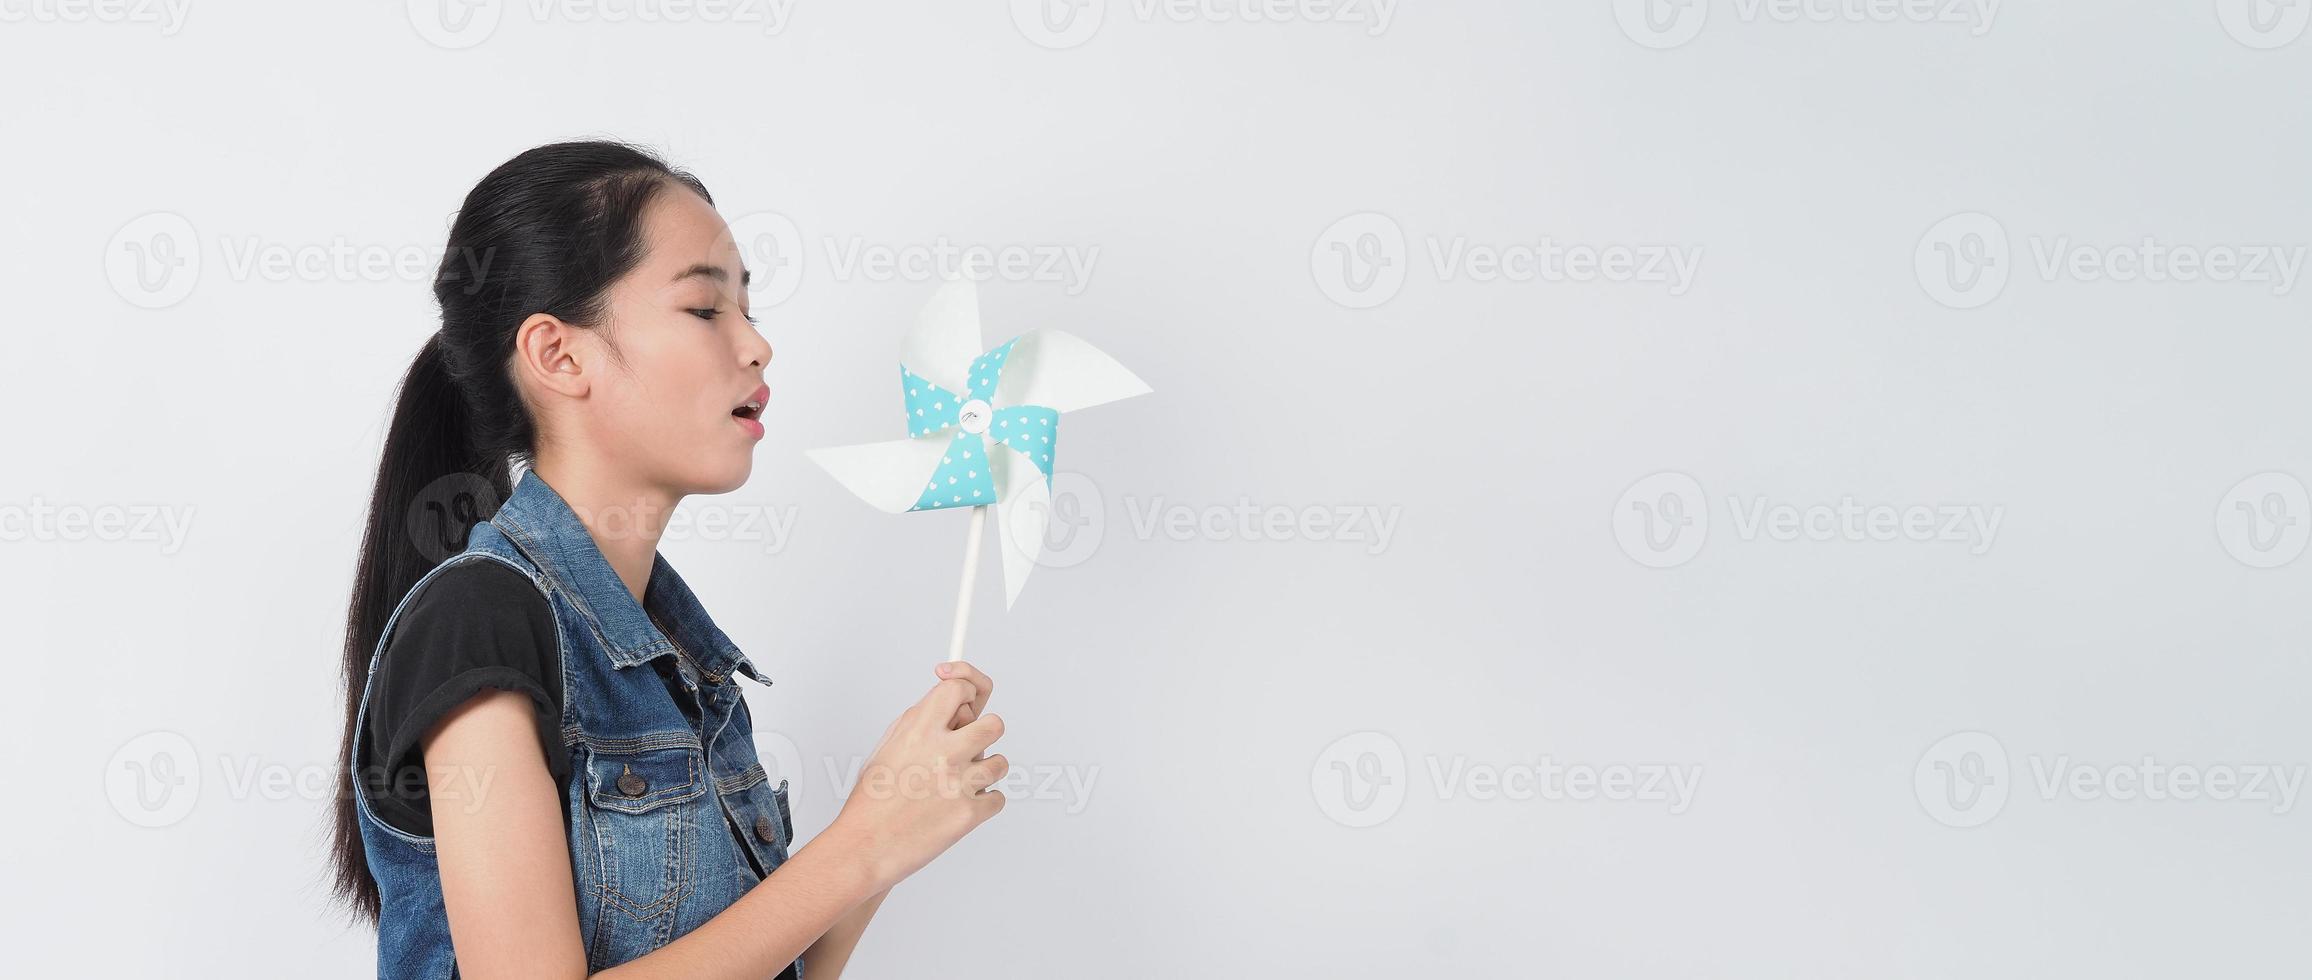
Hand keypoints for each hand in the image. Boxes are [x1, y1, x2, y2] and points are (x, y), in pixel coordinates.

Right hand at [824, 662, 1006, 891]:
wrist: (866, 846)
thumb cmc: (872, 800)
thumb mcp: (888, 746)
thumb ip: (921, 722)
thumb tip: (952, 705)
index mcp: (918, 729)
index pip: (960, 688)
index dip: (967, 692)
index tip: (966, 700)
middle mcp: (942, 751)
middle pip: (995, 724)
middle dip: (985, 735)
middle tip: (970, 748)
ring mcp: (959, 782)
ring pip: (1000, 763)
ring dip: (985, 773)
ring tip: (956, 785)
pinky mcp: (969, 813)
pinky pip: (997, 798)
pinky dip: (982, 805)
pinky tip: (955, 809)